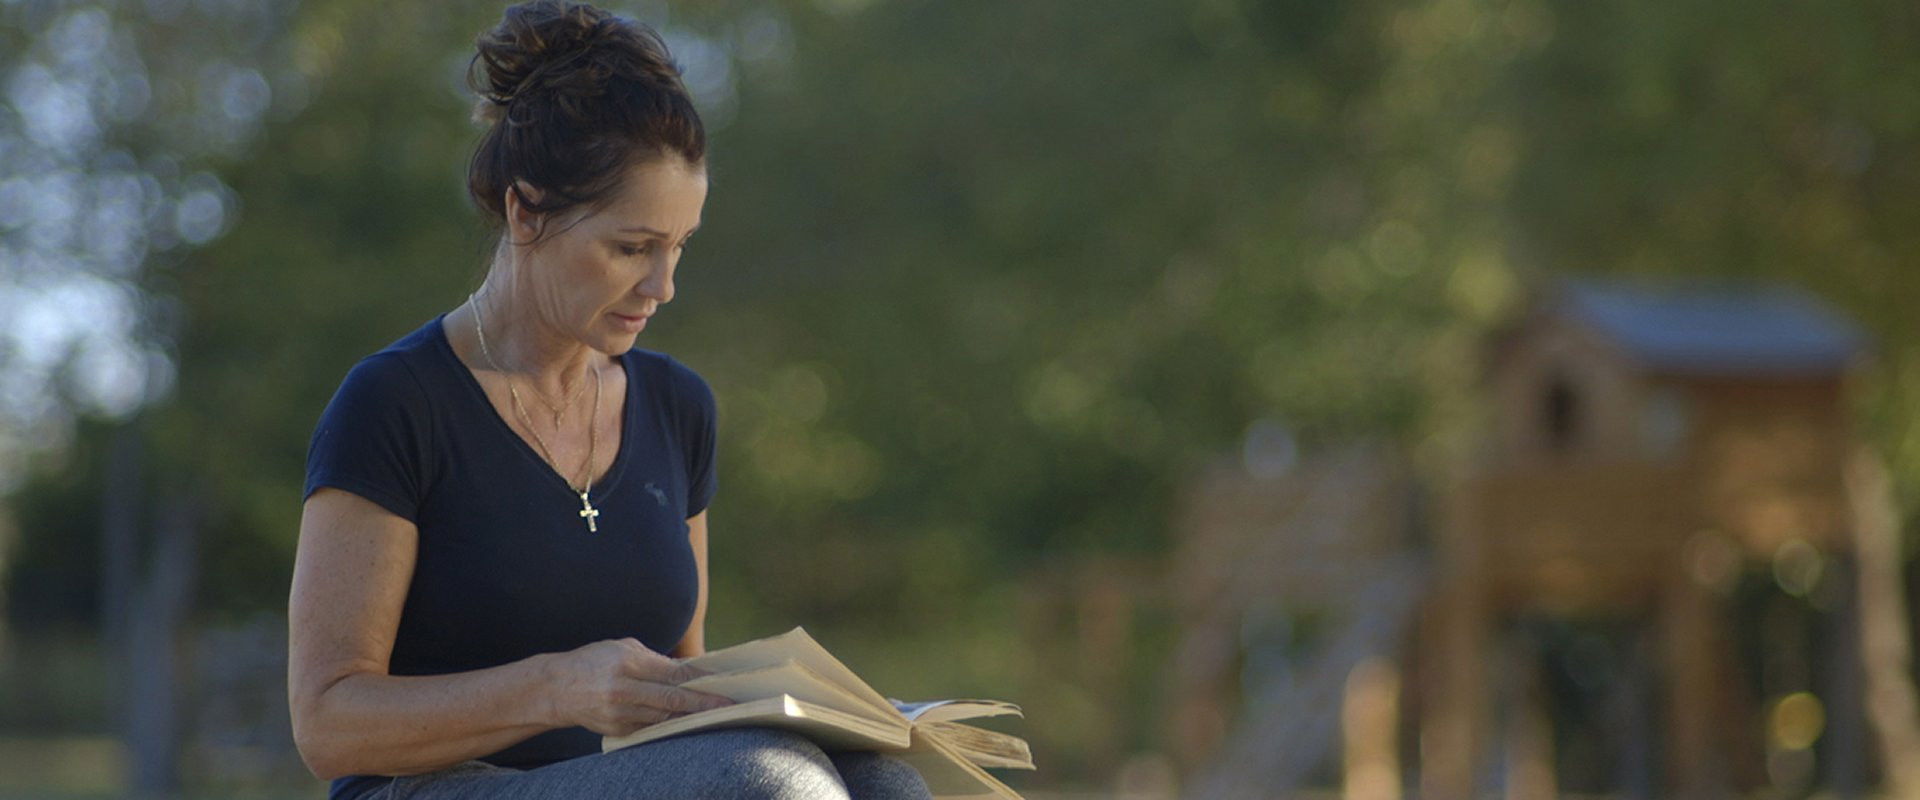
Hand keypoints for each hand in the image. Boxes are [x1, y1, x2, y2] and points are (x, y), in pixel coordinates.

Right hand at [542, 637, 733, 736]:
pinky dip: (669, 722)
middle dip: (702, 704)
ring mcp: (619, 714)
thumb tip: (687, 671)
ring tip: (714, 712)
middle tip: (728, 706)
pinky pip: (651, 726)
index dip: (698, 680)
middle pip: (671, 700)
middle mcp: (622, 690)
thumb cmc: (593, 661)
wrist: (556, 689)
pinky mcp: (618, 730)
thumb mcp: (623, 648)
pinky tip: (686, 718)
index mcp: (625, 664)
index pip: (670, 674)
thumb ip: (655, 659)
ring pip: (664, 717)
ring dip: (690, 715)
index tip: (720, 683)